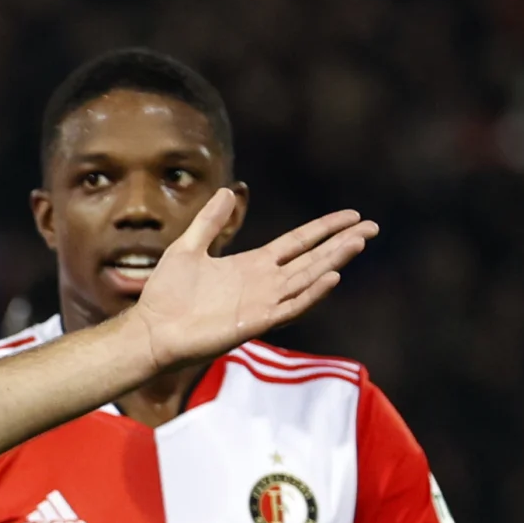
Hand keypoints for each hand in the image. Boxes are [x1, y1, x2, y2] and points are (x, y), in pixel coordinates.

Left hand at [128, 189, 380, 369]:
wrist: (151, 331)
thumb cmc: (166, 296)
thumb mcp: (187, 248)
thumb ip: (209, 222)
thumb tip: (226, 191)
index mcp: (252, 266)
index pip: (298, 243)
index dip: (324, 229)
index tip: (351, 216)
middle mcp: (264, 284)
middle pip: (312, 259)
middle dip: (342, 243)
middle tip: (372, 227)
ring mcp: (262, 303)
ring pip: (307, 279)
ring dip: (333, 262)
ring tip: (357, 243)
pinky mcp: (255, 323)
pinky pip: (290, 307)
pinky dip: (312, 293)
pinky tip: (331, 277)